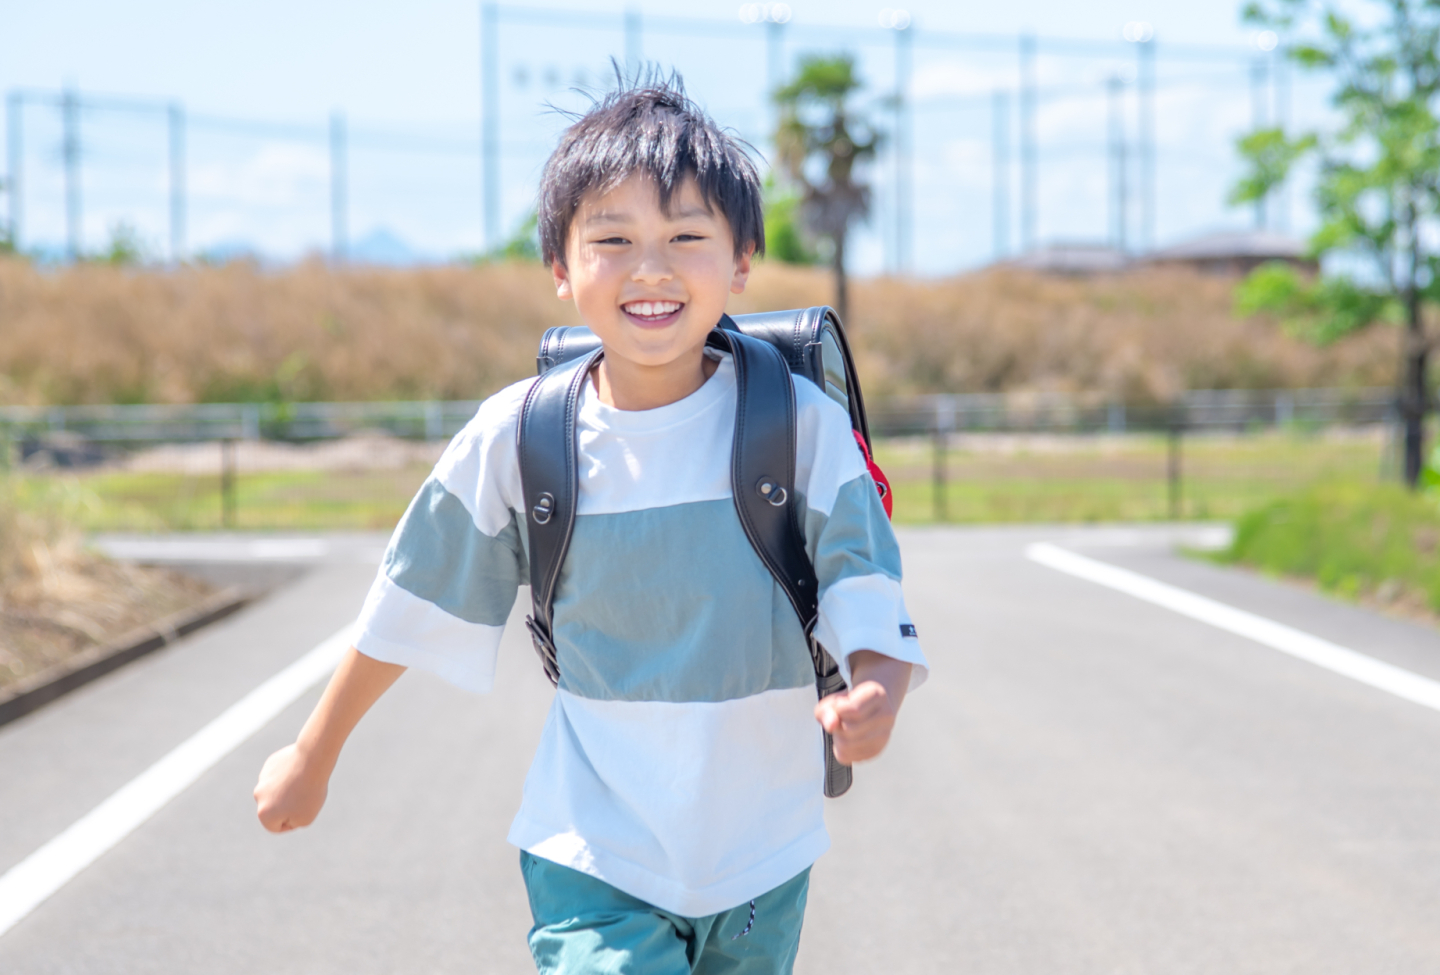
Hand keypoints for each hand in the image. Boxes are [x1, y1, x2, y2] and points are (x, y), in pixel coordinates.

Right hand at [254, 743, 329, 832]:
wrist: (313, 759)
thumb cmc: (311, 791)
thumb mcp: (305, 819)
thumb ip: (290, 823)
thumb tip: (281, 812)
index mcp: (264, 813)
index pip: (276, 827)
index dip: (293, 822)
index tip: (303, 809)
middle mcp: (258, 796)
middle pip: (275, 808)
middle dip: (289, 805)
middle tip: (304, 794)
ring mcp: (263, 778)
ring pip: (277, 790)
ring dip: (289, 790)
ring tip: (303, 782)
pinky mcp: (270, 764)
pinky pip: (281, 775)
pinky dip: (290, 775)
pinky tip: (300, 770)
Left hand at [814, 650, 911, 764]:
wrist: (873, 706)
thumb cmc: (852, 701)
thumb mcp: (835, 698)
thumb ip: (827, 709)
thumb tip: (830, 725)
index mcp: (877, 695)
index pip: (853, 710)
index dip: (838, 710)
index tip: (838, 707)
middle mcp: (885, 715)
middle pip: (849, 729)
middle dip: (837, 727)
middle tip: (839, 721)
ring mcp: (885, 735)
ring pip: (848, 746)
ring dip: (838, 739)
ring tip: (842, 730)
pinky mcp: (878, 750)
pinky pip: (851, 758)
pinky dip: (842, 751)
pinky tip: (846, 740)